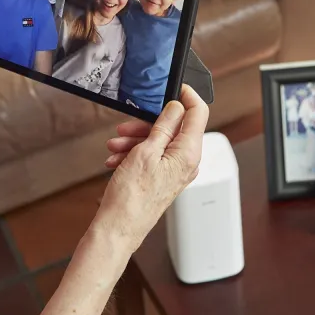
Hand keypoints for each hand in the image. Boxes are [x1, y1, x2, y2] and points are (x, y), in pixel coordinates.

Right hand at [94, 86, 208, 248]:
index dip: (187, 96)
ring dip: (136, 139)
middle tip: (126, 127)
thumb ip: (164, 126)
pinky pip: (153, 156)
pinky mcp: (164, 178)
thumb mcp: (145, 152)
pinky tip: (118, 159)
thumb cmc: (132, 198)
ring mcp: (176, 172)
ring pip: (160, 142)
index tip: (174, 86)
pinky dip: (135, 153)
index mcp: (189, 154)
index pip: (198, 113)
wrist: (119, 227)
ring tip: (116, 147)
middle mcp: (187, 163)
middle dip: (147, 124)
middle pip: (174, 128)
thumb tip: (176, 107)